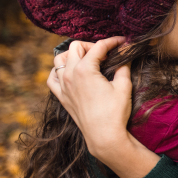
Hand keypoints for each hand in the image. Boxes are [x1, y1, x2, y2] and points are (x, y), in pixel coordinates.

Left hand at [47, 37, 131, 158]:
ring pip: (60, 59)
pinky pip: (52, 78)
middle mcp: (70, 75)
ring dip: (74, 55)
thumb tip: (126, 55)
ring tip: (88, 60)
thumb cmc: (115, 112)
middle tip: (105, 53)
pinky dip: (59, 71)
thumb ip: (123, 66)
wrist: (104, 136)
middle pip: (76, 47)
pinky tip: (70, 72)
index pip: (99, 46)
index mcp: (85, 70)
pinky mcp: (61, 97)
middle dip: (92, 45)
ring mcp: (63, 86)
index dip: (113, 41)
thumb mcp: (124, 86)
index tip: (123, 42)